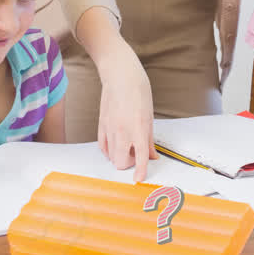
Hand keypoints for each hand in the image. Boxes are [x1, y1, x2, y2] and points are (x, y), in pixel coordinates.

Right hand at [95, 42, 157, 181]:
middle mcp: (122, 131)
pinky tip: (116, 144)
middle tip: (136, 155)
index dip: (140, 171)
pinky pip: (103, 146)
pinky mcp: (101, 124)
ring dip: (120, 157)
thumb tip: (152, 156)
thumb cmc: (139, 92)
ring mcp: (109, 128)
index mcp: (138, 128)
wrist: (120, 76)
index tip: (139, 178)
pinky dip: (109, 150)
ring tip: (128, 146)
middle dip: (129, 164)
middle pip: (120, 162)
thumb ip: (150, 140)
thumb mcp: (150, 117)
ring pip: (111, 156)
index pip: (141, 157)